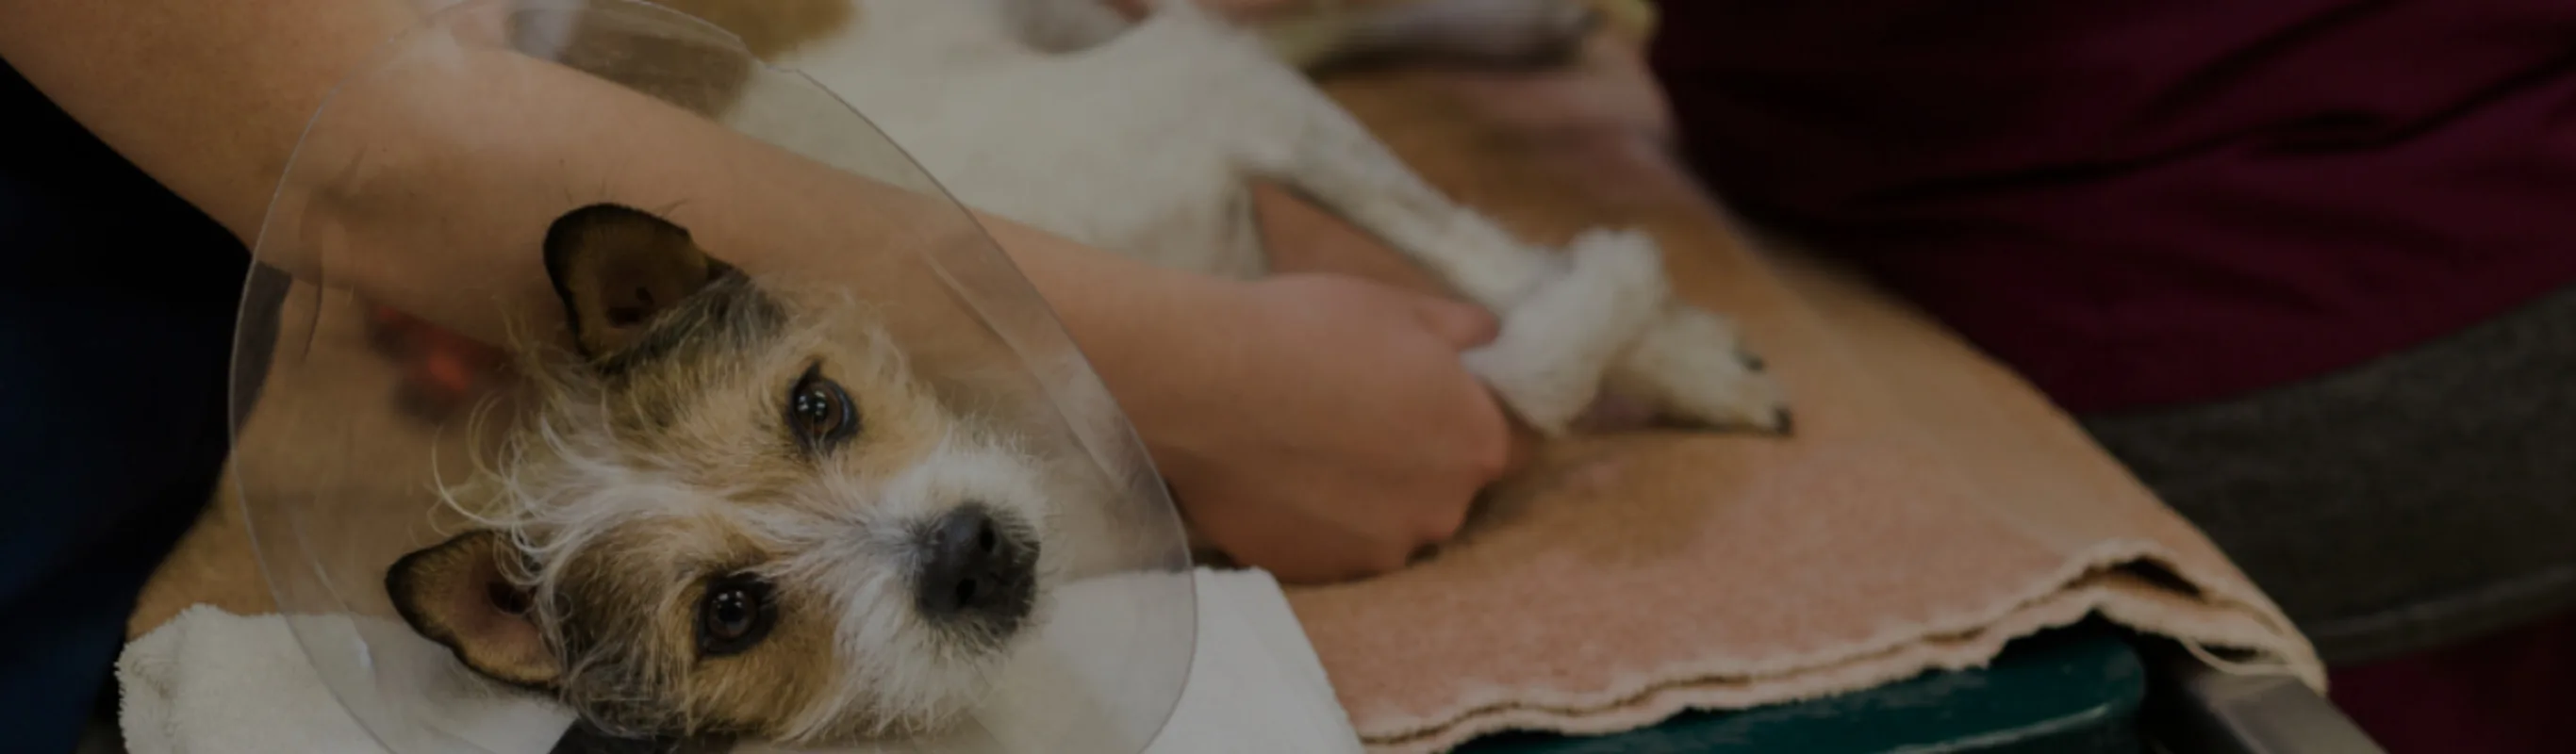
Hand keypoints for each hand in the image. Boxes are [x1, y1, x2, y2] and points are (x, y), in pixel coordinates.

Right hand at [1152, 273, 1512, 583]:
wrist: (1205, 382)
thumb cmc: (1311, 331)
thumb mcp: (1399, 307)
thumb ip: (1462, 330)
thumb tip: (1489, 337)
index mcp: (1477, 445)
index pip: (1509, 445)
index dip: (1471, 420)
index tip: (1432, 401)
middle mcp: (1441, 512)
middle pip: (1446, 490)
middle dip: (1417, 460)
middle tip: (1360, 417)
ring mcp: (1378, 551)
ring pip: (1388, 524)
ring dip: (1366, 497)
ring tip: (1311, 451)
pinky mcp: (1317, 572)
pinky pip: (1331, 547)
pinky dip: (1316, 520)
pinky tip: (1281, 480)